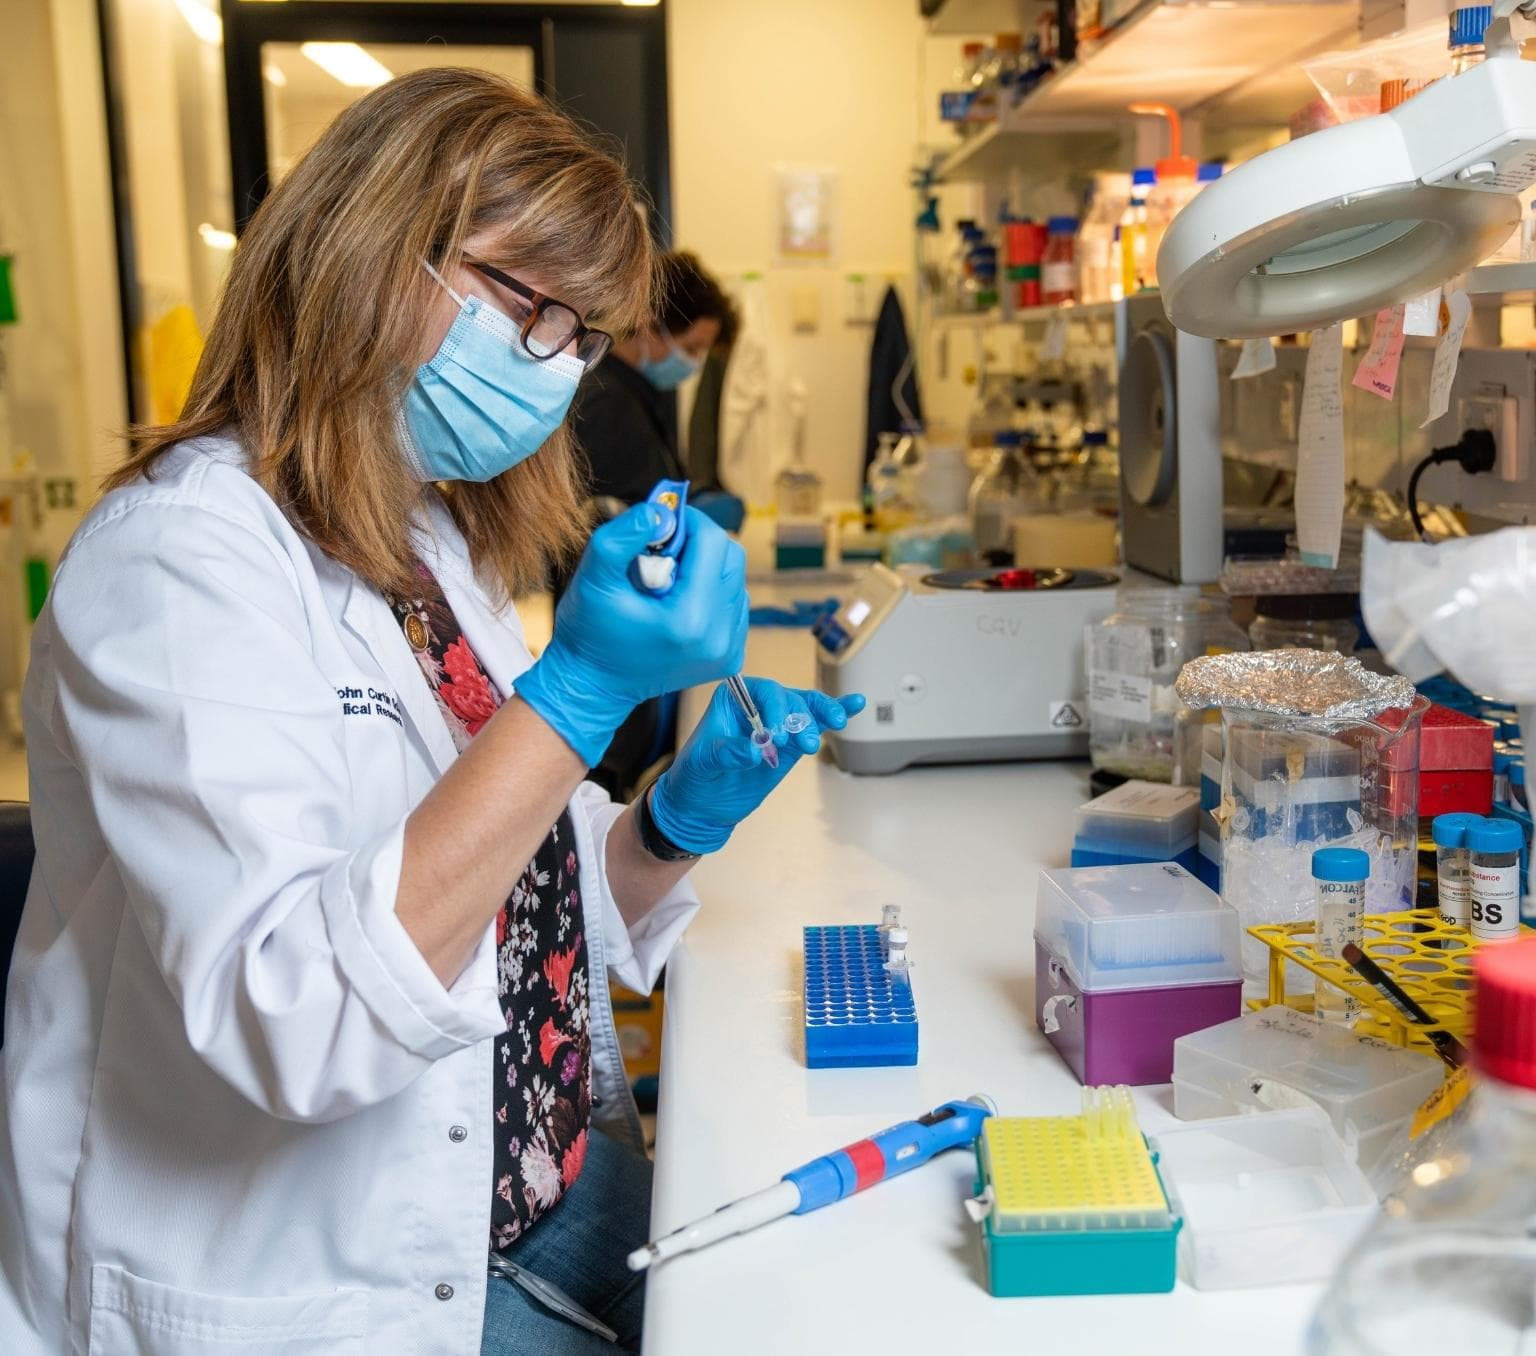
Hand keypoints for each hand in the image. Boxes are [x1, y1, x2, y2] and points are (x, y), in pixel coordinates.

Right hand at [516, 504, 747, 765]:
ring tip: (665, 582)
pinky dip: (709, 592)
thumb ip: (623, 535)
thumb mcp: (594, 577)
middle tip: (660, 552)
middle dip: (696, 544)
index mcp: (691, 618)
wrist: (593, 685)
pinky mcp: (730, 656)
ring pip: (734, 578)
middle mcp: (720, 637)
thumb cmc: (590, 634)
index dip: (687, 521)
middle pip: (730, 557)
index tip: (660, 524)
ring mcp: (729, 650)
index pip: (713, 541)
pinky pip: (733, 603)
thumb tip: (659, 511)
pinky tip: (677, 602)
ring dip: (703, 568)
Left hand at [648, 678, 866, 853]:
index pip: (762, 692)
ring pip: (806, 711)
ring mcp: (778, 723)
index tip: (777, 735)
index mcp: (733, 699)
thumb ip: (728, 753)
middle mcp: (758, 704)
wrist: (703, 805)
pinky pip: (815, 725)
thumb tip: (755, 749)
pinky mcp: (792, 743)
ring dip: (820, 720)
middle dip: (802, 718)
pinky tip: (855, 705)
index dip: (775, 708)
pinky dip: (834, 714)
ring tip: (826, 734)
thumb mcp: (703, 764)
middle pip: (790, 700)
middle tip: (807, 743)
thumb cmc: (695, 776)